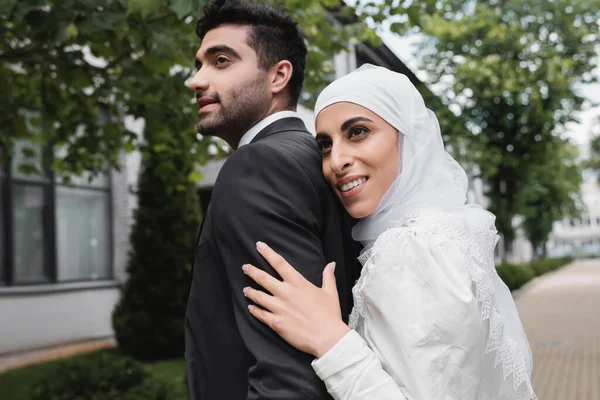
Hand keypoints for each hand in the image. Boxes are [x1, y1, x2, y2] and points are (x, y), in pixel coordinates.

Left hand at [242, 241, 349, 357]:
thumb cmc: (329, 314)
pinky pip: (260, 314)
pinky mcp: (276, 322)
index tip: (259, 245)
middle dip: (252, 271)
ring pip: (258, 296)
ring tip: (245, 289)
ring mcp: (278, 308)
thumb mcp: (330, 292)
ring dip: (250, 291)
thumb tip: (331, 264)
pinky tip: (250, 307)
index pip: (279, 263)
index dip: (268, 253)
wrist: (327, 337)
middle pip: (263, 278)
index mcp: (297, 283)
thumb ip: (328, 276)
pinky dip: (254, 310)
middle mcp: (285, 293)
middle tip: (245, 267)